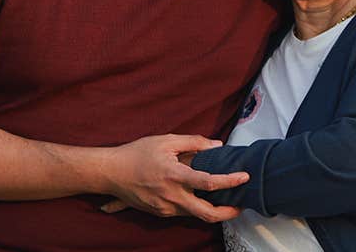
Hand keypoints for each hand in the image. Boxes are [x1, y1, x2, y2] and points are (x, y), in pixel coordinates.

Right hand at [99, 134, 247, 222]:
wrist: (110, 173)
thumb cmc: (137, 153)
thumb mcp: (166, 141)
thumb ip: (194, 142)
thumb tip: (217, 146)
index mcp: (174, 175)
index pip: (208, 183)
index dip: (230, 181)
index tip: (245, 177)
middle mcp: (171, 196)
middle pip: (206, 214)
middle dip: (228, 213)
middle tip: (241, 206)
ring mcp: (165, 208)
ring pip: (195, 214)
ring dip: (211, 209)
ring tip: (224, 199)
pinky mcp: (160, 213)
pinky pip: (182, 211)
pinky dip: (194, 206)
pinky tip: (200, 197)